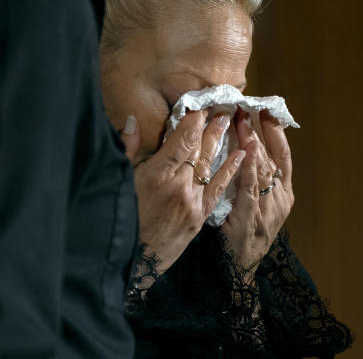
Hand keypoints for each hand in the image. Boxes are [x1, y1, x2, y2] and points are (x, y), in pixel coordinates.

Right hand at [121, 110, 244, 275]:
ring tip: (231, 121)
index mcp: (156, 175)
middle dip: (211, 126)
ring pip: (211, 165)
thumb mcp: (121, 179)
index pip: (182, 140)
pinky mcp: (199, 217)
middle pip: (199, 149)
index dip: (194, 119)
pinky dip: (231, 170)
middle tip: (223, 106)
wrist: (132, 260)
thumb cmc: (121, 217)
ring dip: (222, 142)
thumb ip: (128, 148)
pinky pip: (219, 188)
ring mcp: (192, 202)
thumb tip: (134, 120)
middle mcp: (178, 186)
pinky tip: (242, 154)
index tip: (201, 104)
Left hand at [220, 109, 294, 282]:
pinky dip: (249, 168)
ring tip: (244, 121)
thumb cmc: (244, 233)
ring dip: (252, 142)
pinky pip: (250, 189)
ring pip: (263, 169)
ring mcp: (268, 209)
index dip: (277, 132)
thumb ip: (255, 179)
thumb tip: (245, 147)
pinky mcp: (251, 218)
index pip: (284, 156)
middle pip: (272, 158)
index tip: (267, 110)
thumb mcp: (256, 204)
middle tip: (248, 108)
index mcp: (285, 193)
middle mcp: (281, 198)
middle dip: (260, 131)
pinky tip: (246, 151)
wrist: (240, 269)